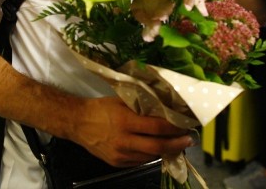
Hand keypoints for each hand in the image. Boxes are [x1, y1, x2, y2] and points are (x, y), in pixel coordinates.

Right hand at [72, 97, 192, 166]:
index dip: (174, 128)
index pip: (157, 127)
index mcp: (125, 121)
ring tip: (176, 145)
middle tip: (188, 140)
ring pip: (150, 156)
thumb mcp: (121, 101)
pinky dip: (151, 155)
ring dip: (166, 151)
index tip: (185, 125)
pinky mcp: (117, 163)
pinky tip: (158, 149)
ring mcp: (120, 154)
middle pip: (157, 146)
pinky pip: (139, 161)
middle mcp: (124, 140)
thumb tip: (164, 108)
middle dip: (176, 144)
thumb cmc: (101, 108)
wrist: (78, 123)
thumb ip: (141, 107)